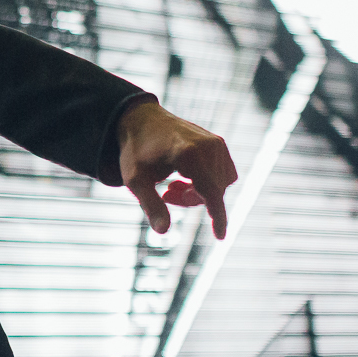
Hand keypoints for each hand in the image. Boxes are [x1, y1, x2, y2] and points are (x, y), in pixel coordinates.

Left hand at [117, 99, 238, 238]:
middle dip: (192, 201)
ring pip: (220, 184)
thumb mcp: (135, 180)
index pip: (211, 192)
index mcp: (189, 154)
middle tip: (166, 196)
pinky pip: (222, 173)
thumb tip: (163, 231)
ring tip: (172, 187)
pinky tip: (183, 178)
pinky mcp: (218, 143)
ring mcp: (216, 143)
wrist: (141, 119)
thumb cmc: (136, 150)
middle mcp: (208, 146)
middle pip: (213, 191)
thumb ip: (151, 205)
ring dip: (199, 192)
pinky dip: (206, 182)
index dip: (217, 217)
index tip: (220, 237)